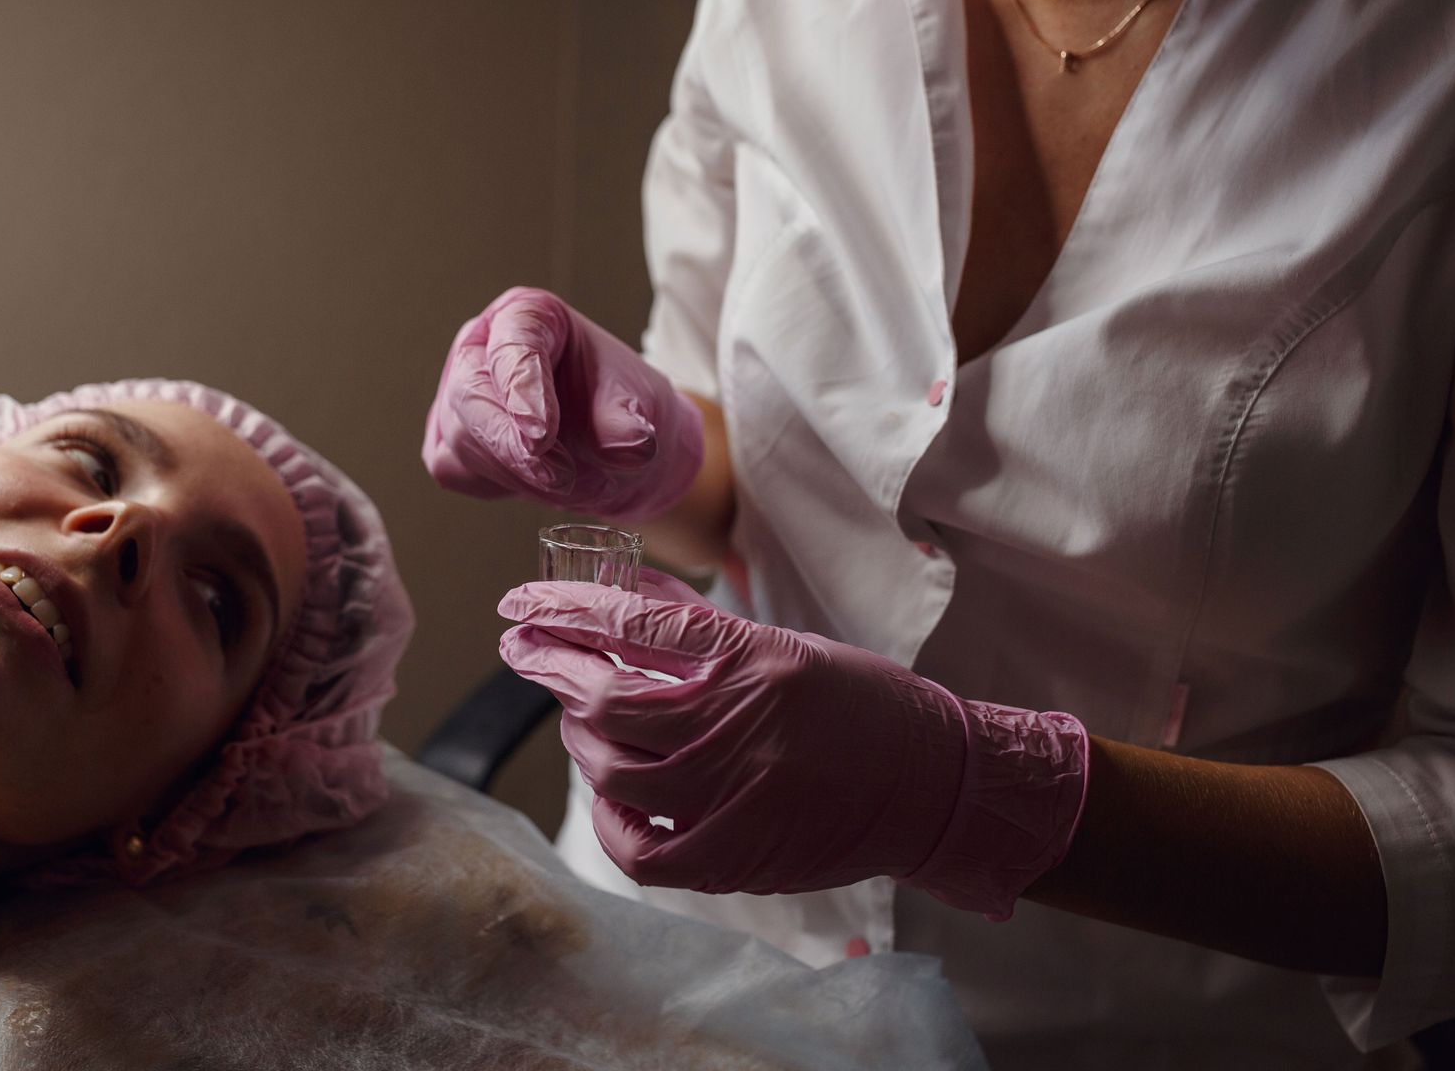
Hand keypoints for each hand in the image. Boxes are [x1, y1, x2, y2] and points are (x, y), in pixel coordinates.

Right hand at [422, 287, 703, 519]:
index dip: (523, 388)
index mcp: (528, 314)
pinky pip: (455, 468)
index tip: (541, 436)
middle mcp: (482, 345)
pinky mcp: (448, 438)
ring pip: (460, 436)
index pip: (514, 343)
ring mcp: (458, 392)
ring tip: (565, 483)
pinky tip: (535, 483)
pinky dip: (495, 484)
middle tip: (556, 478)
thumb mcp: (635, 406)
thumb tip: (632, 445)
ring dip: (512, 472)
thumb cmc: (615, 408)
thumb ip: (626, 424)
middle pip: (471, 391)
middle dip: (509, 442)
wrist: (607, 448)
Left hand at [498, 571, 1089, 918]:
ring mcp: (736, 796)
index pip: (635, 624)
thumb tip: (628, 600)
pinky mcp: (739, 855)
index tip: (520, 602)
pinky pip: (643, 850)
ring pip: (615, 772)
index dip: (564, 610)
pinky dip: (611, 823)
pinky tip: (609, 799)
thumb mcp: (785, 645)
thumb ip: (704, 631)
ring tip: (575, 720)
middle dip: (550, 669)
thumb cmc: (862, 706)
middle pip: (608, 701)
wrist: (934, 783)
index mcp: (753, 661)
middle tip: (525, 651)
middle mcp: (738, 726)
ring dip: (579, 741)